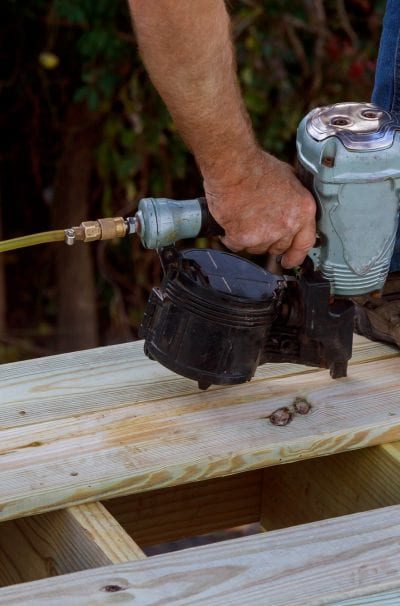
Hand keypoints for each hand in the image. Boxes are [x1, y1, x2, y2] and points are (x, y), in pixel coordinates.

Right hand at [203, 150, 316, 267]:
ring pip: (256, 248)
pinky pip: (236, 245)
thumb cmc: (256, 166)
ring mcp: (265, 234)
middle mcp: (287, 225)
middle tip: (256, 223)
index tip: (289, 261)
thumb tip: (292, 208)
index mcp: (303, 210)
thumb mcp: (288, 178)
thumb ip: (294, 200)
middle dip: (267, 239)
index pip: (305, 243)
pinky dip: (230, 235)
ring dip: (248, 237)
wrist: (233, 165)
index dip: (296, 255)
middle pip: (277, 247)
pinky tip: (230, 218)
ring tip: (243, 214)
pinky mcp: (243, 238)